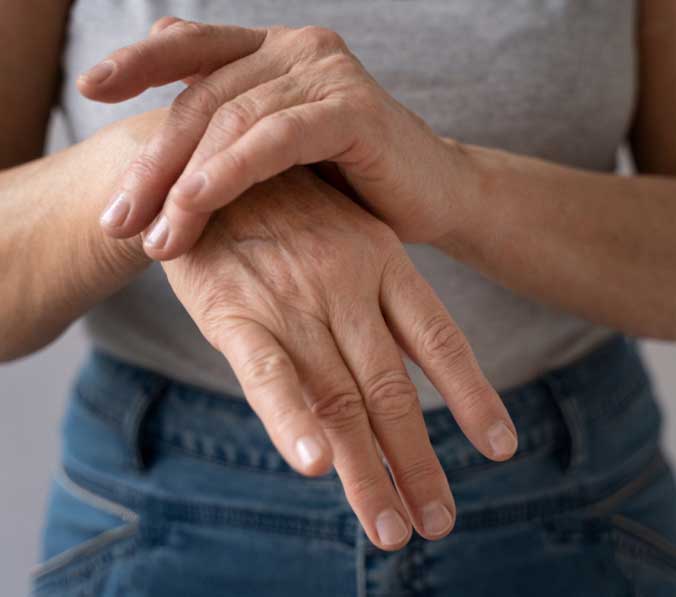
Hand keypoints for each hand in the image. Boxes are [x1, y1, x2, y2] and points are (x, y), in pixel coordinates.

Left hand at [80, 17, 464, 259]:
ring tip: (154, 234)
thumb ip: (236, 134)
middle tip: (118, 218)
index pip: (195, 47)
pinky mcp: (352, 108)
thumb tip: (178, 138)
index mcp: (276, 53)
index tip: (88, 90)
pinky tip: (196, 202)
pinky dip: (231, 170)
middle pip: (204, 98)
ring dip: (184, 181)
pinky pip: (276, 137)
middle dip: (154, 163)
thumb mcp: (285, 156)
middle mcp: (298, 49)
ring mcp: (326, 73)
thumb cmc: (354, 185)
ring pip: (233, 119)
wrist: (434, 199)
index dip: (139, 62)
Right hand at [161, 167, 516, 549]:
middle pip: (391, 388)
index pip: (440, 338)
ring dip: (367, 470)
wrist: (205, 170)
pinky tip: (315, 466)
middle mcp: (346, 283)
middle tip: (438, 521)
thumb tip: (399, 372)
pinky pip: (268, 372)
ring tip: (393, 528)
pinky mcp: (234, 312)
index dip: (472, 394)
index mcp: (381, 260)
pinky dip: (292, 418)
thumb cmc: (281, 214)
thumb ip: (371, 301)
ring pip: (339, 396)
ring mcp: (293, 299)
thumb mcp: (343, 235)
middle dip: (417, 461)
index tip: (499, 447)